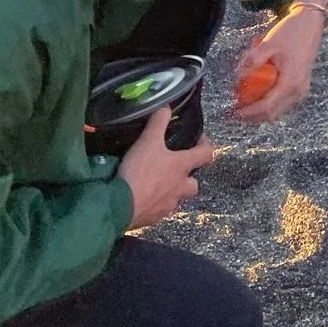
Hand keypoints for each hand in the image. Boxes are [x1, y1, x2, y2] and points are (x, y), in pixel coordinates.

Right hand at [117, 108, 214, 228]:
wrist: (121, 206)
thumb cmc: (140, 171)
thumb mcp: (148, 141)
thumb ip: (158, 122)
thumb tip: (166, 107)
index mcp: (182, 167)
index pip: (206, 154)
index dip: (206, 145)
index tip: (200, 140)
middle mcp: (179, 188)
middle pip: (194, 184)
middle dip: (189, 177)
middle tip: (176, 170)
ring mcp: (168, 206)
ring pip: (177, 199)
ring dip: (172, 192)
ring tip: (157, 184)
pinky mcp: (154, 219)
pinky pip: (160, 211)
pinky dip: (155, 205)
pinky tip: (143, 199)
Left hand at [232, 0, 325, 123]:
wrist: (310, 24)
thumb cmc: (290, 32)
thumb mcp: (268, 44)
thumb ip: (252, 61)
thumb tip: (237, 78)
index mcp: (291, 81)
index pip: (267, 106)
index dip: (249, 112)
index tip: (234, 112)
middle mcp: (299, 90)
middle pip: (272, 114)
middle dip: (252, 117)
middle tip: (233, 112)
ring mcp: (302, 91)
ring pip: (278, 112)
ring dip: (260, 113)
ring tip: (242, 106)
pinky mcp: (301, 88)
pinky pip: (283, 104)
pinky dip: (269, 106)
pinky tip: (256, 99)